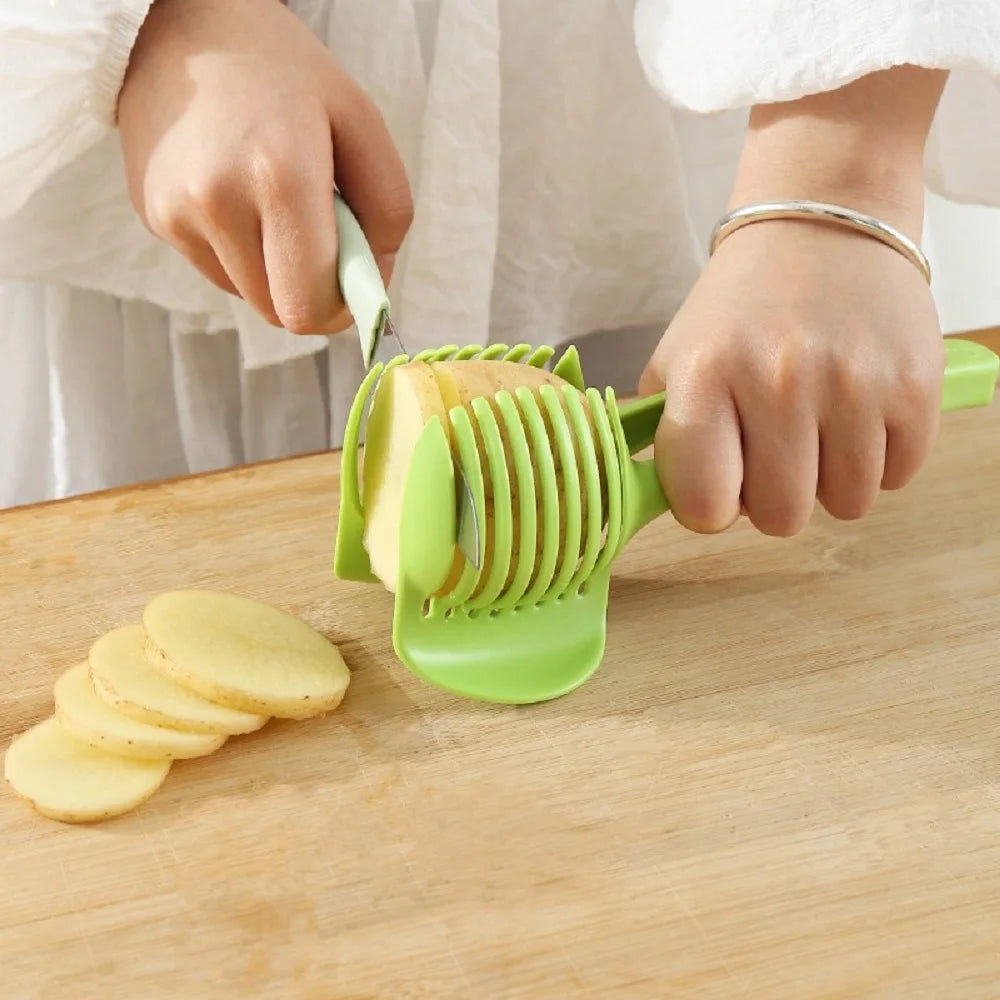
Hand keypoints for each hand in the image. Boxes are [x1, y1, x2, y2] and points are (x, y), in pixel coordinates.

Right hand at [117, 0, 411, 333]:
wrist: (179, 24)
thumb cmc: (283, 71)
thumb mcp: (360, 120)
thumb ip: (387, 211)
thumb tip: (374, 284)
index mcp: (280, 177)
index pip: (309, 307)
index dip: (341, 309)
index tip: (354, 282)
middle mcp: (218, 203)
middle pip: (280, 314)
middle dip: (312, 293)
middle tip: (323, 242)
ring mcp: (176, 214)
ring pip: (250, 297)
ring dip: (276, 271)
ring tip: (274, 203)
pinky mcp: (153, 217)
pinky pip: (219, 271)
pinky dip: (242, 253)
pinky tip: (240, 197)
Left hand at [639, 67, 948, 536]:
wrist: (822, 223)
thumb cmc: (739, 308)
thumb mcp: (677, 359)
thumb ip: (665, 437)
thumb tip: (661, 503)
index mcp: (707, 377)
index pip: (705, 506)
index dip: (711, 505)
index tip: (719, 480)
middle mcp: (780, 382)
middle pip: (781, 518)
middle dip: (774, 494)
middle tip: (773, 446)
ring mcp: (855, 384)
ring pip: (846, 504)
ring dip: (830, 479)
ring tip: (817, 424)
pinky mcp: (917, 385)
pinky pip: (898, 477)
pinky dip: (880, 457)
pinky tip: (859, 411)